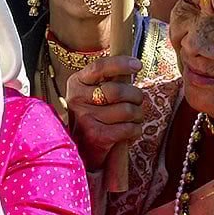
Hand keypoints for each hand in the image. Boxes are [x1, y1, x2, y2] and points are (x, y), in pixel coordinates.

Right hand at [66, 56, 144, 171]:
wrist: (81, 150)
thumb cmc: (93, 117)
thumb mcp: (91, 95)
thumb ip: (107, 80)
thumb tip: (132, 65)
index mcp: (75, 83)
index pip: (99, 68)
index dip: (120, 63)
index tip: (137, 65)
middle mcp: (76, 99)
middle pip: (118, 91)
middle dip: (136, 96)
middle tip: (137, 101)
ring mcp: (85, 118)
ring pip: (127, 110)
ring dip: (137, 116)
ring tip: (132, 119)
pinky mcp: (97, 136)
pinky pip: (129, 128)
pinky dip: (135, 131)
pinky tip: (129, 132)